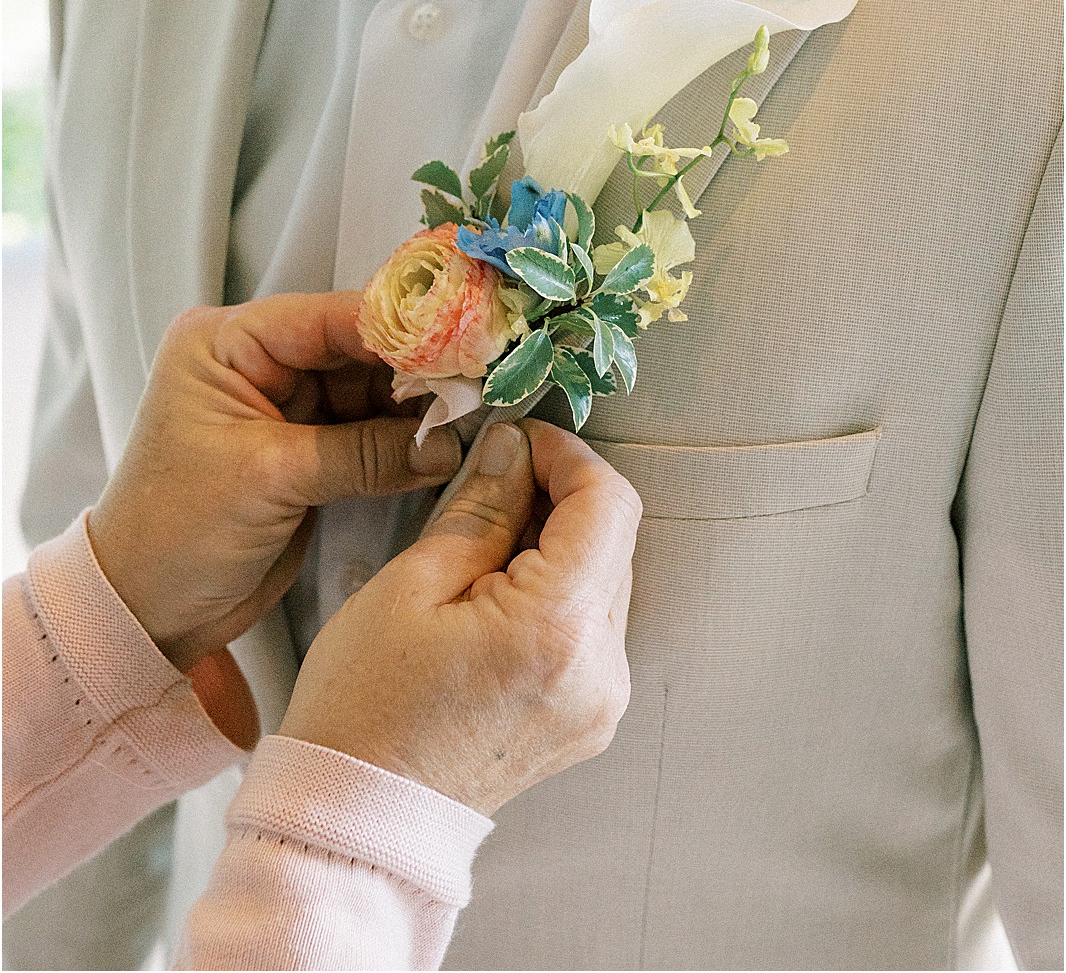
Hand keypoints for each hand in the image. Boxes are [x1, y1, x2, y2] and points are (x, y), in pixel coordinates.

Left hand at [88, 294, 461, 674]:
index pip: (330, 318)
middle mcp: (257, 363)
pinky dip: (403, 441)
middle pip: (357, 349)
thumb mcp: (269, 479)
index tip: (465, 340)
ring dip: (417, 408)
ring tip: (471, 418)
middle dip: (416, 371)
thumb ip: (363, 453)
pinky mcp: (305, 452)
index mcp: (226, 344)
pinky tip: (444, 445)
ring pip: (369, 390)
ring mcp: (284, 408)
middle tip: (480, 384)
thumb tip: (446, 442)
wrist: (144, 613)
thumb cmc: (175, 533)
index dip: (400, 329)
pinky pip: (367, 432)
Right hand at [279, 417, 642, 814]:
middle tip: (495, 480)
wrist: (360, 818)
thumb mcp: (412, 584)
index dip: (568, 455)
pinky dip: (562, 593)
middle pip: (615, 540)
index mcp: (558, 627)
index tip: (519, 442)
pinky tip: (502, 593)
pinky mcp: (591, 720)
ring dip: (563, 544)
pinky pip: (595, 629)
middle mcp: (602, 668)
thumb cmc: (366, 705)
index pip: (608, 502)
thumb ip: (480, 508)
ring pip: (607, 581)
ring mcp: (603, 702)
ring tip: (489, 541)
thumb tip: (514, 448)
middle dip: (562, 496)